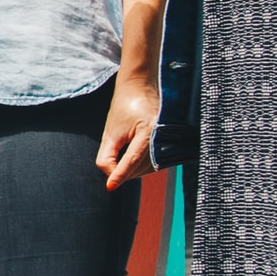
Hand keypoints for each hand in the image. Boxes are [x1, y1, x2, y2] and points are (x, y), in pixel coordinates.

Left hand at [96, 72, 157, 189]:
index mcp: (148, 131)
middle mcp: (162, 138)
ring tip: (123, 149)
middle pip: (137, 168)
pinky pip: (152, 165)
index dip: (119, 175)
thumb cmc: (124, 107)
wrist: (141, 88)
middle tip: (112, 151)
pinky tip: (131, 157)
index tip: (110, 187)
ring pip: (145, 170)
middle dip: (122, 169)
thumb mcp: (111, 130)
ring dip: (131, 169)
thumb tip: (110, 178)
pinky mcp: (168, 147)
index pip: (131, 160)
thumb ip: (107, 155)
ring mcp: (168, 143)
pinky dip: (139, 166)